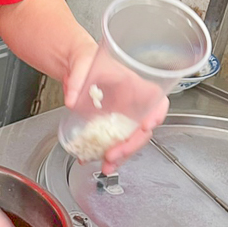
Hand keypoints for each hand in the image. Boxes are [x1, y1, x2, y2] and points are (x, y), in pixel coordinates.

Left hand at [64, 42, 168, 174]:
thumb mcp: (82, 62)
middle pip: (142, 129)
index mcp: (136, 85)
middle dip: (130, 146)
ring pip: (128, 141)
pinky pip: (112, 143)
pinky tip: (92, 160)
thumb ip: (77, 78)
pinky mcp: (109, 126)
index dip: (156, 115)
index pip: (157, 101)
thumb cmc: (87, 59)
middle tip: (112, 156)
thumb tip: (70, 99)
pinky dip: (104, 155)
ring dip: (119, 157)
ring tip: (106, 167)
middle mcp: (133, 104)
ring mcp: (122, 117)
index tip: (147, 126)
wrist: (75, 69)